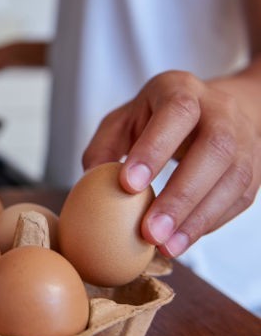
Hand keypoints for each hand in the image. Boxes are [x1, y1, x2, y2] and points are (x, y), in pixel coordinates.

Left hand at [83, 70, 260, 257]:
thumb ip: (103, 148)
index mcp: (181, 89)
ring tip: (167, 246)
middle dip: (181, 195)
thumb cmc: (156, 118)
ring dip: (198, 218)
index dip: (155, 149)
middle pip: (214, 149)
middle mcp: (220, 110)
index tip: (129, 185)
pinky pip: (240, 198)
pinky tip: (184, 240)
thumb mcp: (123, 120)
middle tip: (150, 231)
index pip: (176, 112)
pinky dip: (211, 223)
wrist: (212, 110)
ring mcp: (244, 139)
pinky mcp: (254, 168)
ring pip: (234, 178)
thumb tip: (90, 185)